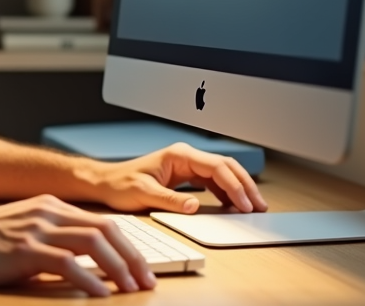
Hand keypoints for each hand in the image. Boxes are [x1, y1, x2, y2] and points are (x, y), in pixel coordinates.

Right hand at [0, 194, 157, 296]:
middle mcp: (48, 212)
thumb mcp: (25, 231)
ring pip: (93, 243)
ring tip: (131, 289)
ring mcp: (37, 229)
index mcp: (51, 205)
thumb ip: (54, 240)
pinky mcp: (25, 249)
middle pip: (106, 229)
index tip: (142, 270)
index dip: (128, 247)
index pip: (103, 222)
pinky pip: (68, 263)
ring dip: (119, 268)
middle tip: (147, 282)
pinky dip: (90, 280)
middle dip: (133, 257)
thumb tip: (86, 266)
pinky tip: (100, 295)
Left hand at [86, 142, 268, 214]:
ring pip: (222, 174)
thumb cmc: (120, 184)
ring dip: (239, 189)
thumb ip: (170, 199)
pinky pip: (213, 183)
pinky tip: (234, 207)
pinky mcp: (186, 177)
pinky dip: (226, 194)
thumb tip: (195, 205)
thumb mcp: (144, 193)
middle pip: (226, 167)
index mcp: (179, 155)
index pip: (216, 167)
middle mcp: (186, 157)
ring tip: (253, 208)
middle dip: (245, 185)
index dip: (234, 186)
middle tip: (259, 205)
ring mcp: (187, 166)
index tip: (245, 204)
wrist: (105, 183)